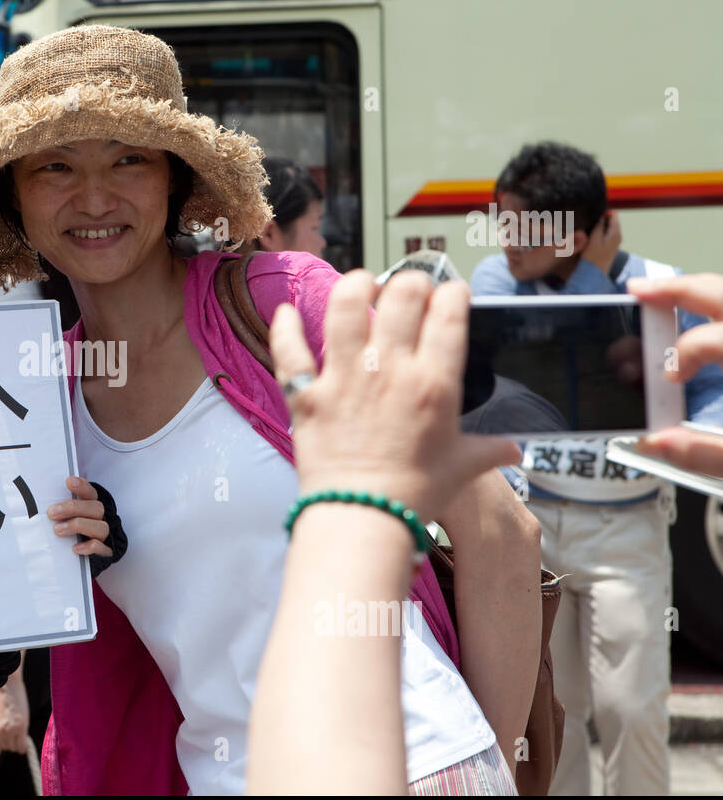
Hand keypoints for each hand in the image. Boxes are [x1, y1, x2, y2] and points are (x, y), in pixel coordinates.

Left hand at [0, 668, 28, 755]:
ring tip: (15, 726)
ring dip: (16, 740)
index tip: (2, 738)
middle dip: (7, 740)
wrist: (6, 683)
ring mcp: (8, 731)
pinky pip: (22, 746)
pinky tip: (23, 736)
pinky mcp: (20, 727)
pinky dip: (24, 744)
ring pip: (14, 747)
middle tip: (9, 726)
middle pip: (5, 748)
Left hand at [48, 476, 112, 557]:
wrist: (93, 554)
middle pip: (95, 508)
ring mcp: (104, 535)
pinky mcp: (106, 552)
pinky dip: (89, 547)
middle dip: (73, 508)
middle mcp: (101, 519)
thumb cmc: (75, 530)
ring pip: (100, 527)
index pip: (91, 493)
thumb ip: (59, 509)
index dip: (82, 486)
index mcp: (92, 506)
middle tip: (52, 512)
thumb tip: (37, 504)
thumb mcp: (68, 517)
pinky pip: (102, 548)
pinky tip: (75, 548)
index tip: (69, 481)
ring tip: (58, 529)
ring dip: (78, 526)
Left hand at [269, 270, 520, 522]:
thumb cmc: (415, 494)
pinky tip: (287, 311)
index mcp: (434, 383)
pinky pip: (290, 351)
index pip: (448, 314)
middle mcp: (390, 370)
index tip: (450, 293)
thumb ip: (487, 451)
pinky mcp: (308, 395)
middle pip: (401, 297)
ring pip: (346, 309)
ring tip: (360, 284)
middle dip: (409, 282)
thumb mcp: (461, 469)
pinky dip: (285, 328)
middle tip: (409, 288)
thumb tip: (513, 452)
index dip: (452, 293)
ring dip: (354, 287)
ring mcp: (345, 378)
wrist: (363, 517)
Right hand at [579, 211, 620, 273]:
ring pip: (607, 229)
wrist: (594, 274)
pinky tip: (591, 239)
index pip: (613, 215)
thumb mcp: (594, 239)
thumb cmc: (593, 257)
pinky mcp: (609, 248)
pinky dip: (598, 234)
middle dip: (601, 220)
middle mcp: (618, 237)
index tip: (593, 217)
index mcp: (616, 233)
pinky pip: (605, 235)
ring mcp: (614, 243)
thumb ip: (599, 226)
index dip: (604, 213)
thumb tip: (601, 218)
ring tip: (589, 232)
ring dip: (599, 228)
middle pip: (611, 222)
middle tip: (589, 224)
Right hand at [628, 272, 722, 474]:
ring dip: (700, 292)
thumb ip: (706, 454)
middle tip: (639, 291)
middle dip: (675, 288)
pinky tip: (705, 316)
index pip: (708, 339)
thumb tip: (654, 441)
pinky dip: (718, 307)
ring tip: (667, 295)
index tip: (670, 377)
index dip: (680, 356)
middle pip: (718, 292)